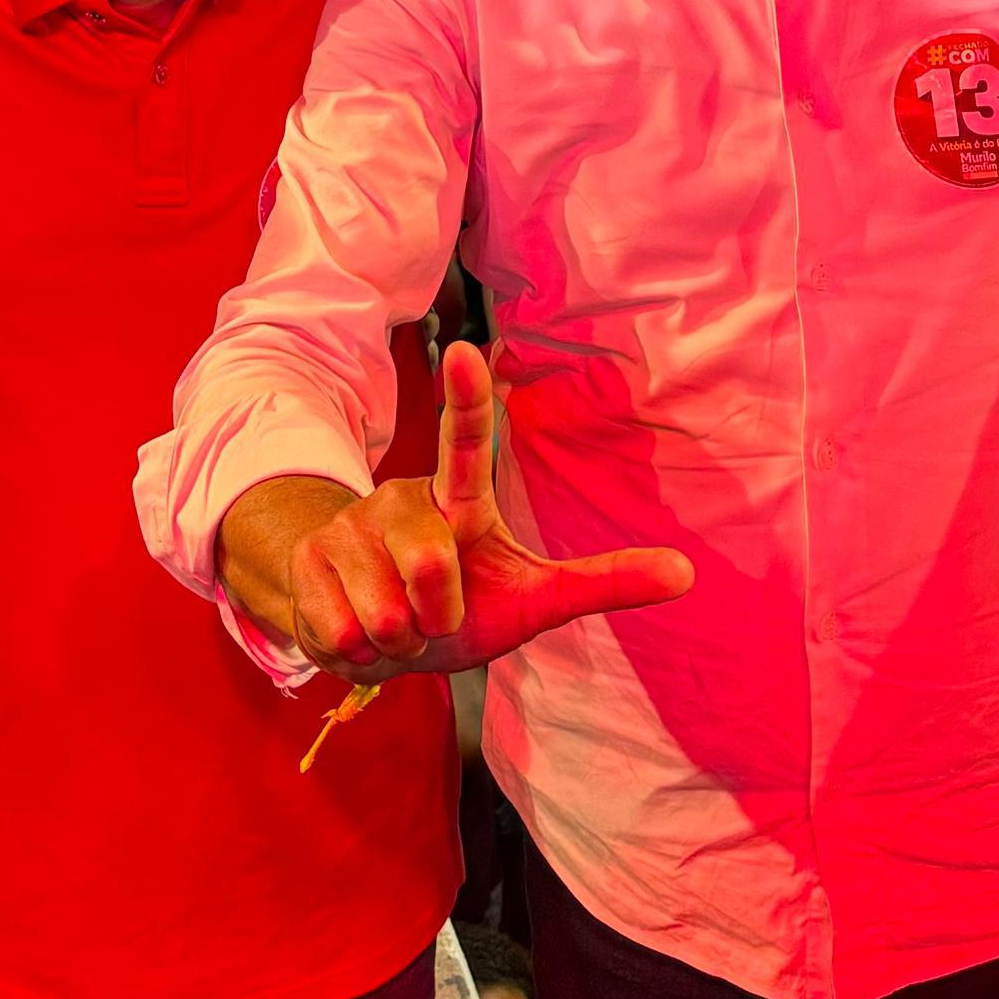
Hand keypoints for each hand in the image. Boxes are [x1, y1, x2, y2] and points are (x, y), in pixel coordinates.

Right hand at [222, 343, 693, 681]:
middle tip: (432, 617)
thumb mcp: (533, 600)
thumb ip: (602, 582)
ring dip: (397, 639)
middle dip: (436, 617)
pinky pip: (346, 630)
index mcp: (458, 498)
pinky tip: (357, 629)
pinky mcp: (310, 560)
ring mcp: (351, 524)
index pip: (466, 440)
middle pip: (431, 568)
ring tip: (394, 624)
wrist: (368, 638)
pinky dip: (359, 651)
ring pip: (388, 610)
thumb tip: (688, 575)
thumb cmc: (462, 606)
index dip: (468, 397)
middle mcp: (402, 497)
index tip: (467, 347)